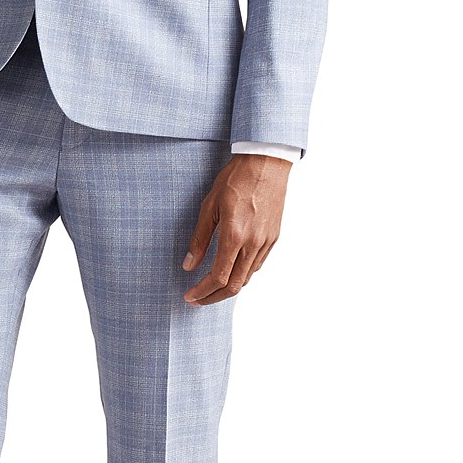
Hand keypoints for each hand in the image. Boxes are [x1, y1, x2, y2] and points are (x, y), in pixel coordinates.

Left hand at [182, 152, 291, 304]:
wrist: (266, 163)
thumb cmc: (236, 179)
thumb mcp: (209, 206)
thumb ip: (199, 238)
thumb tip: (188, 264)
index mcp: (235, 235)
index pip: (218, 277)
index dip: (202, 291)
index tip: (190, 295)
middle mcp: (253, 243)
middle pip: (235, 285)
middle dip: (214, 297)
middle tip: (197, 299)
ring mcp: (266, 242)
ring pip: (247, 277)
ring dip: (229, 287)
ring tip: (211, 287)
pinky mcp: (274, 238)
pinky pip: (257, 265)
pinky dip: (242, 274)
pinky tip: (231, 270)